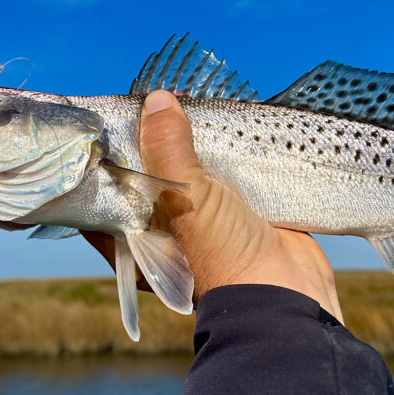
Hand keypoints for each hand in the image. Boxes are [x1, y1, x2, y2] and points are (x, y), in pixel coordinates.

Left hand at [83, 90, 342, 321]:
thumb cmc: (221, 256)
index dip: (106, 157)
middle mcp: (166, 230)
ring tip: (188, 103)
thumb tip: (156, 100)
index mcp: (136, 238)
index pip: (107, 193)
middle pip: (151, 175)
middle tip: (154, 102)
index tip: (109, 120)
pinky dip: (229, 152)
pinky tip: (228, 124)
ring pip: (192, 171)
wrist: (287, 293)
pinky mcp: (242, 212)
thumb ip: (166, 148)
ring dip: (194, 142)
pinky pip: (229, 175)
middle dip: (154, 141)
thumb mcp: (184, 198)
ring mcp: (206, 221)